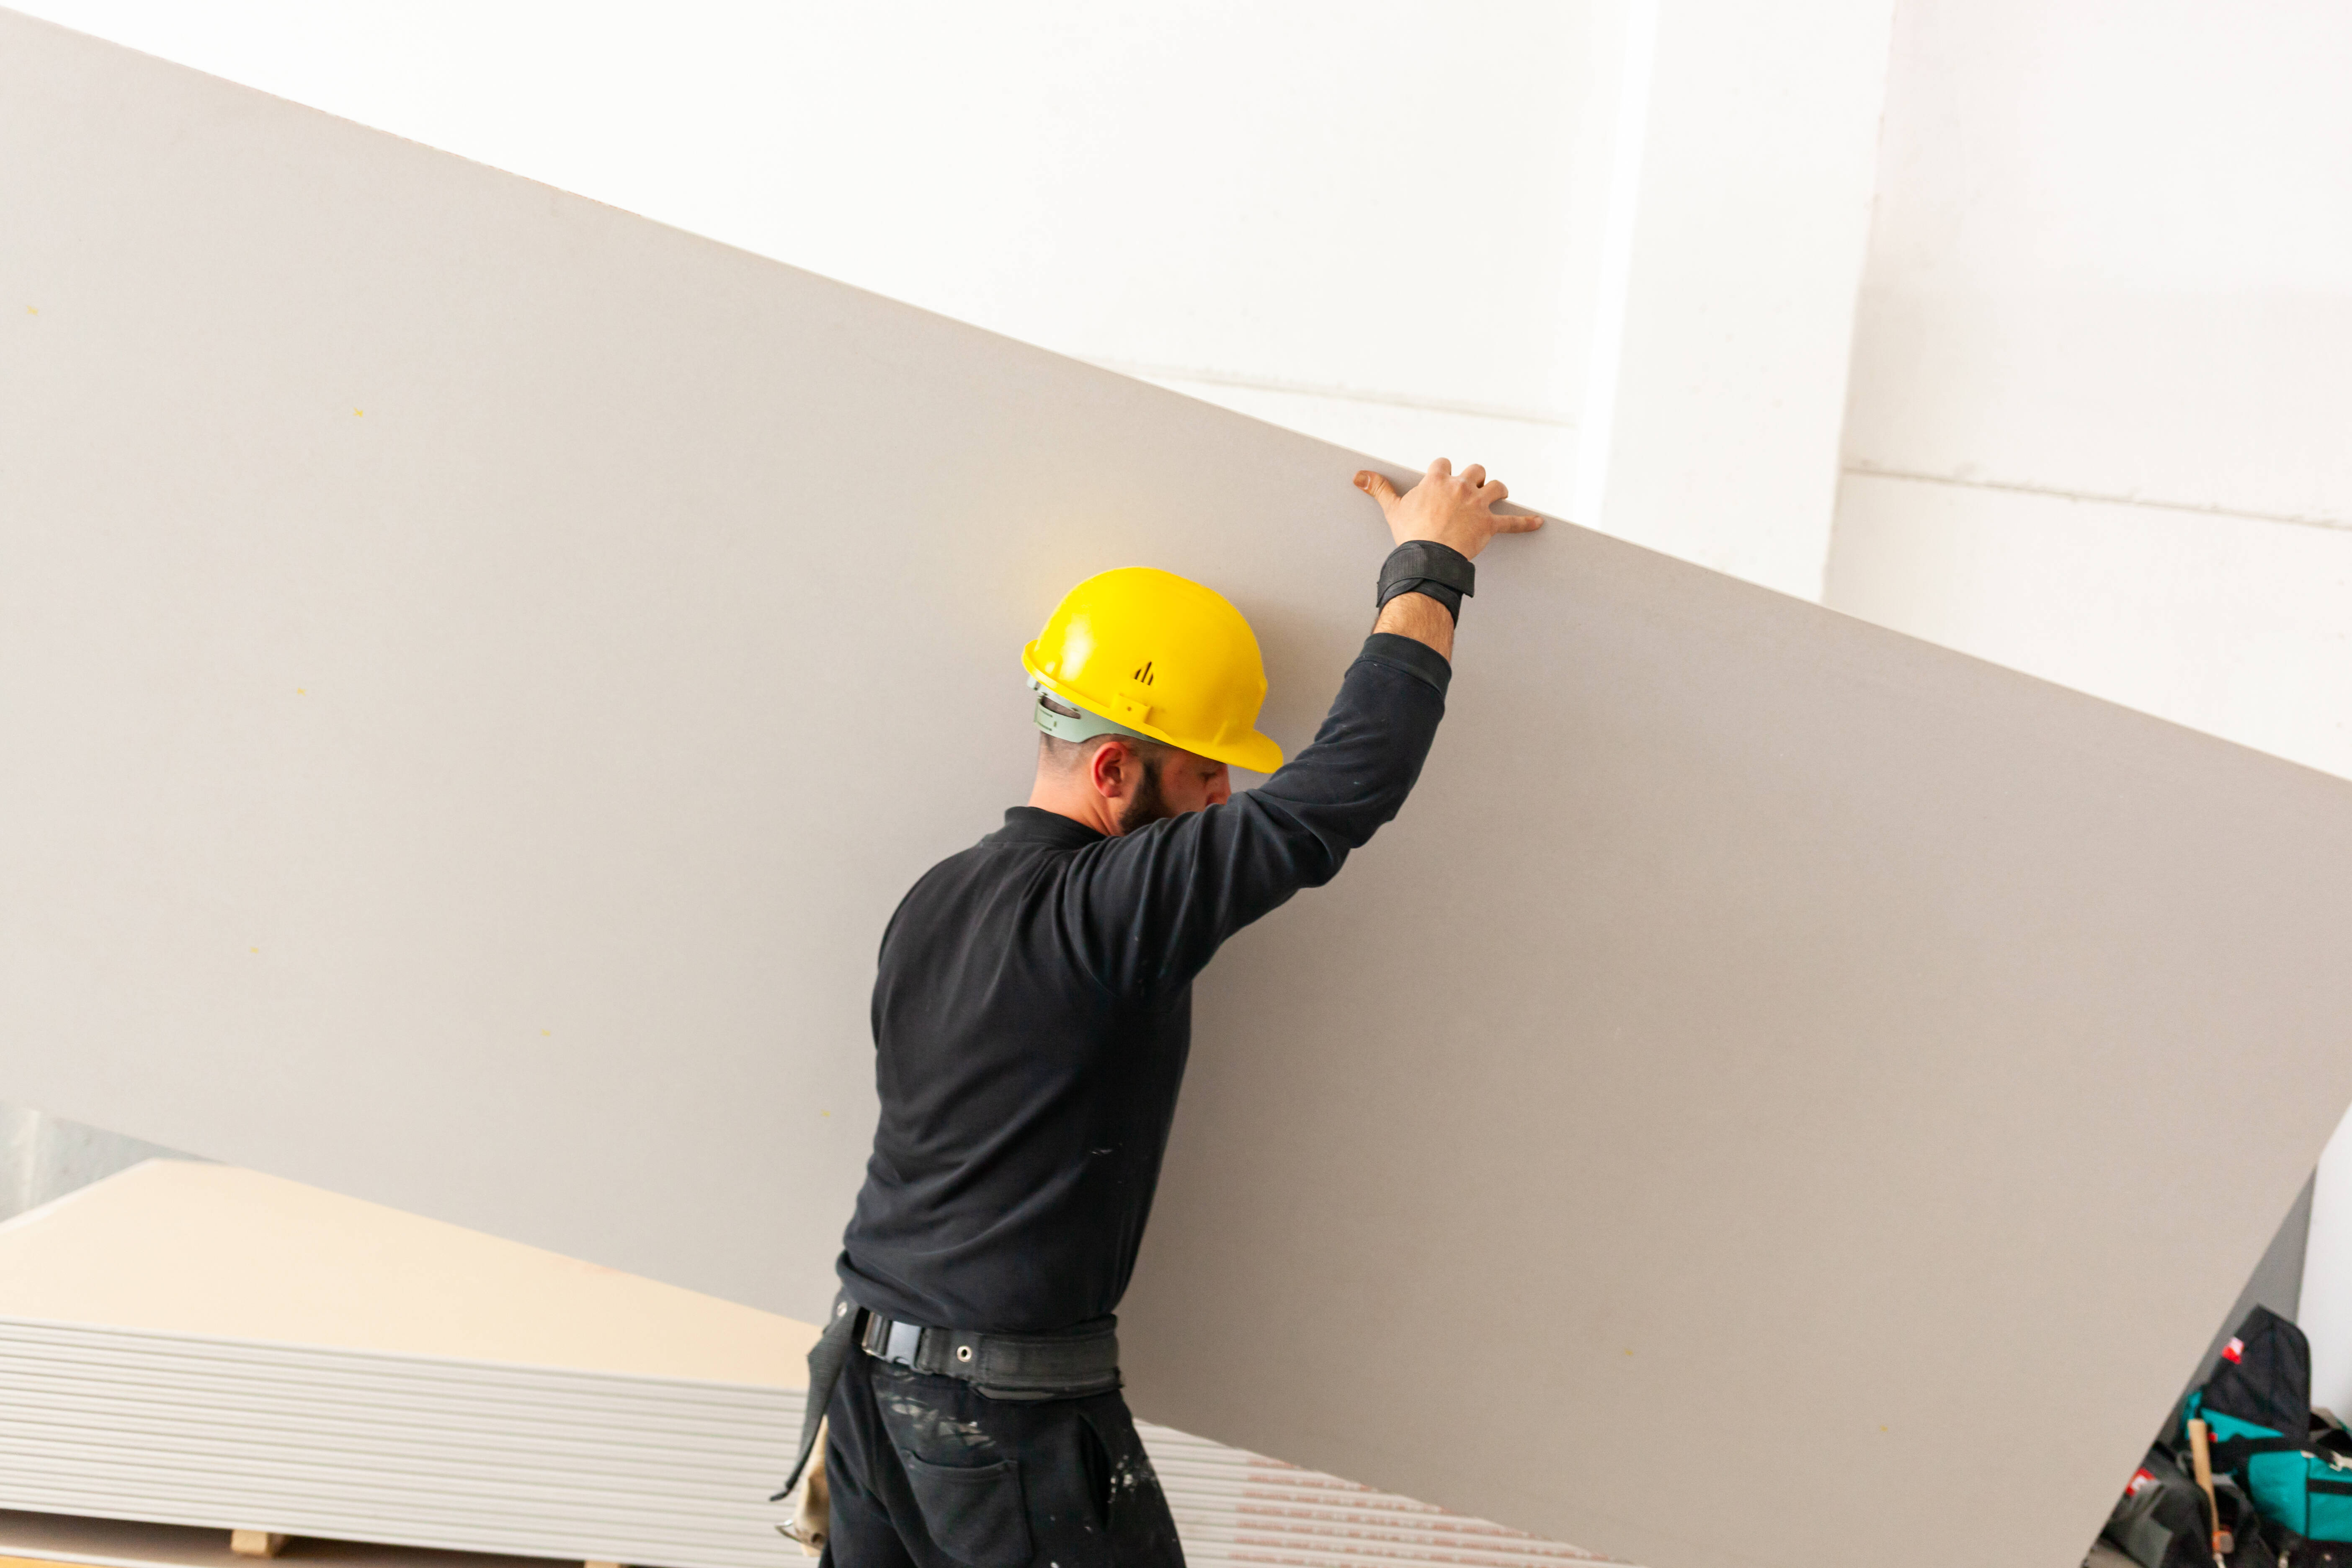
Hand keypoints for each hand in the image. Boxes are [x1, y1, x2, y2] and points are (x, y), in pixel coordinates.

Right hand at [1354, 458, 1542, 559]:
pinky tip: (1539, 523)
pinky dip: (1526, 522)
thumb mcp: (1392, 509)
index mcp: (1437, 481)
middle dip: (1473, 478)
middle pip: (1474, 471)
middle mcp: (1460, 487)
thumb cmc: (1410, 533)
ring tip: (1497, 494)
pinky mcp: (1490, 524)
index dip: (1443, 471)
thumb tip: (1358, 475)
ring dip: (1497, 490)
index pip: (1443, 464)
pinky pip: (1512, 522)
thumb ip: (1378, 489)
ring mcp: (1478, 504)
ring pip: (1495, 487)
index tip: (1441, 479)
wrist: (1428, 556)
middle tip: (1469, 489)